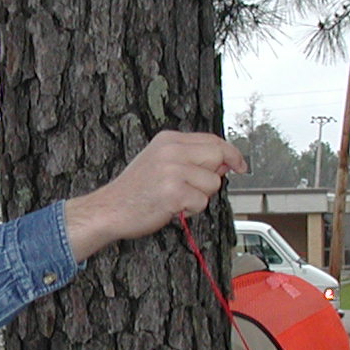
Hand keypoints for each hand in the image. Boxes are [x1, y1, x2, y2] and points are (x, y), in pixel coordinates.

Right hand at [62, 130, 246, 259]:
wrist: (109, 209)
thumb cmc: (134, 190)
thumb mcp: (160, 161)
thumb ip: (190, 158)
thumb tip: (224, 163)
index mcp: (168, 139)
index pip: (212, 140)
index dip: (231, 153)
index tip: (240, 164)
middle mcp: (171, 150)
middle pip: (218, 157)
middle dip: (214, 176)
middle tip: (194, 188)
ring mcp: (172, 171)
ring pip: (212, 183)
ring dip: (199, 197)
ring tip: (176, 198)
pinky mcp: (173, 193)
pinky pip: (201, 202)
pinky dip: (190, 210)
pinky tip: (171, 207)